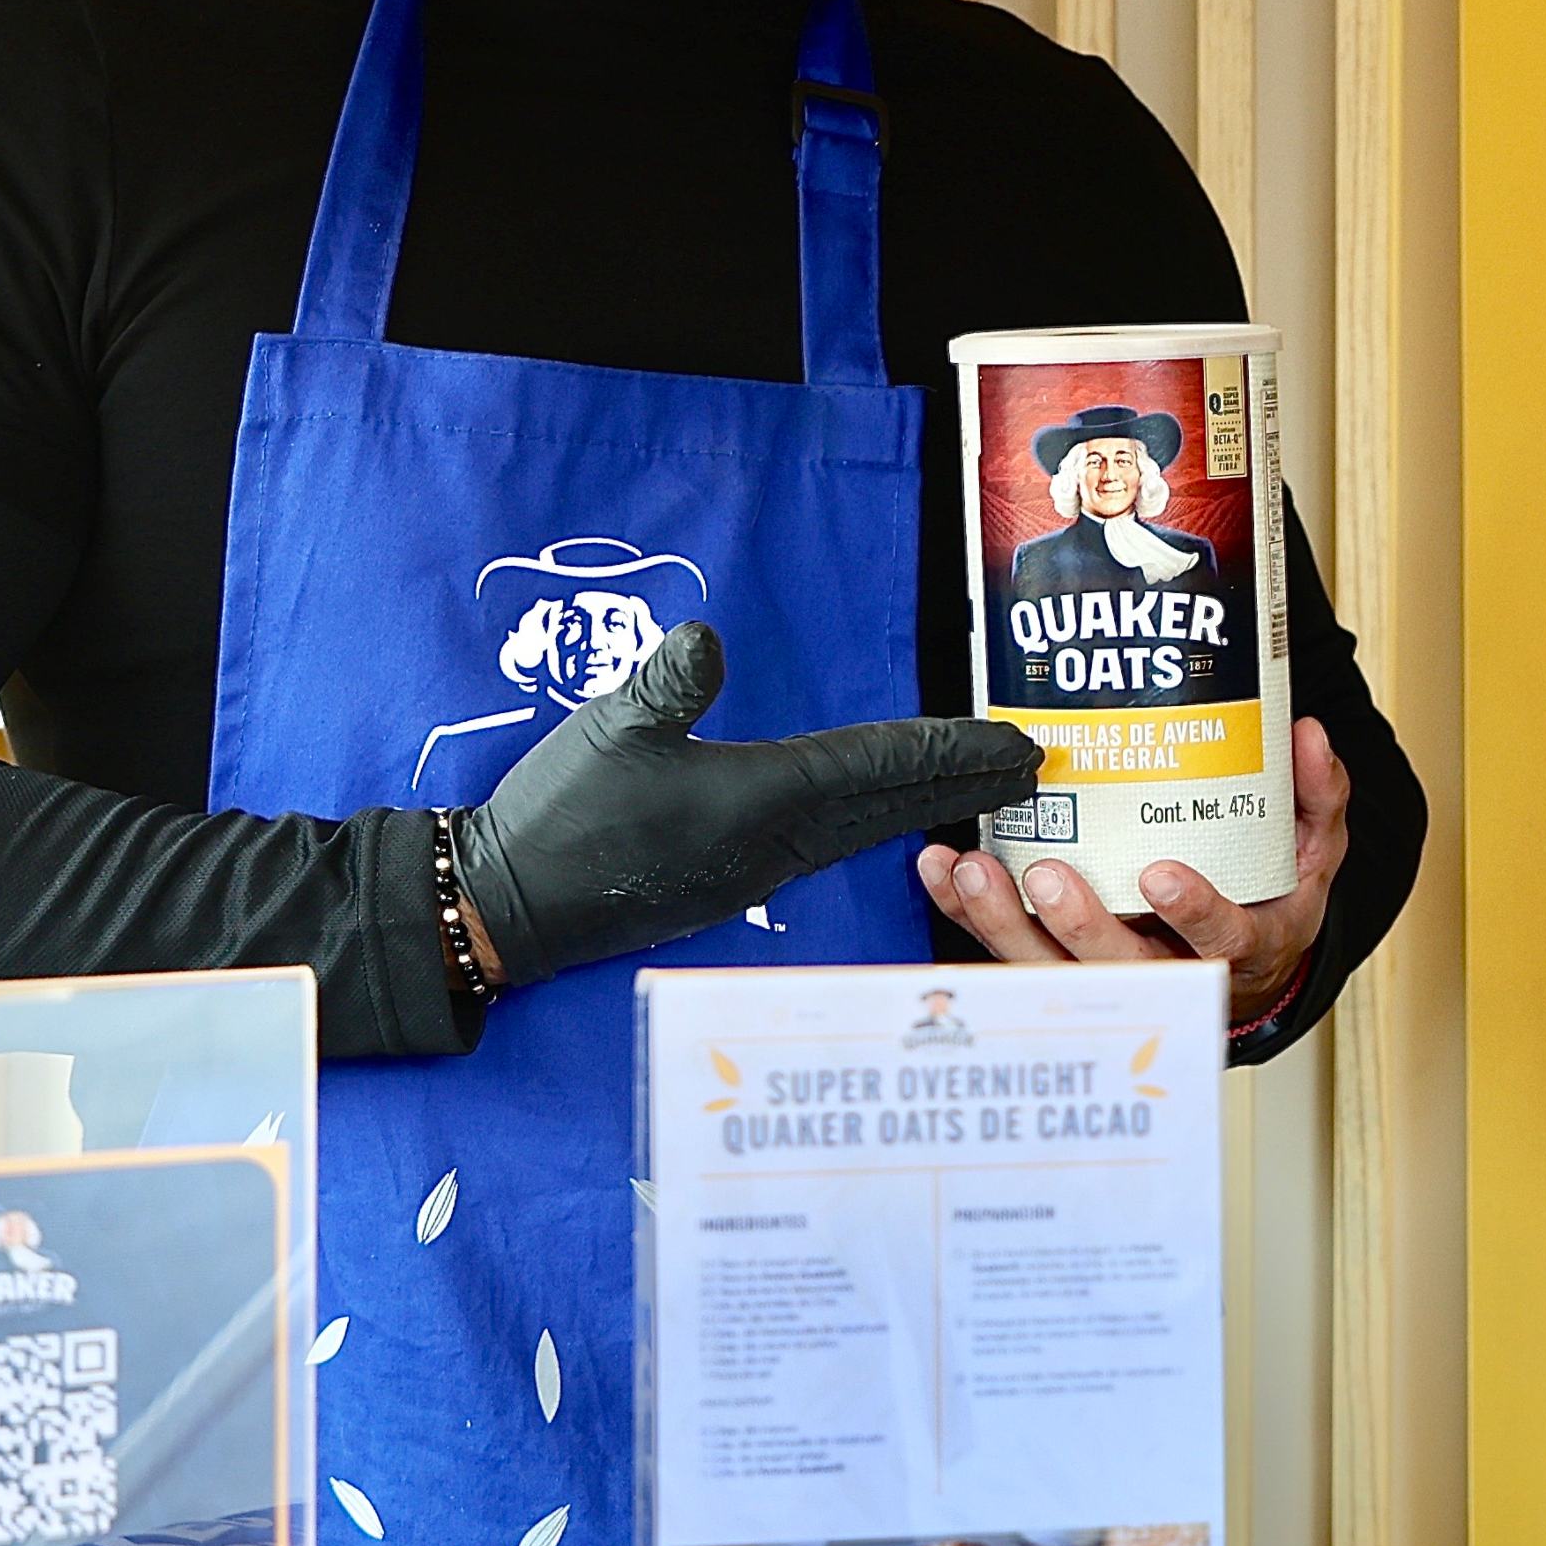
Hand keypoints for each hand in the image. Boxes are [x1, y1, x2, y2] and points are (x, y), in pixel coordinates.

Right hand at [445, 621, 1046, 986]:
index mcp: (762, 800)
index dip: (952, 750)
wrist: (513, 906)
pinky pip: (831, 844)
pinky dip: (876, 823)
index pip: (881, 765)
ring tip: (977, 786)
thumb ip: (667, 683)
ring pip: (866, 826)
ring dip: (926, 802)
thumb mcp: (610, 730)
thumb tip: (708, 638)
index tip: (1017, 744)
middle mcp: (777, 842)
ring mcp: (757, 869)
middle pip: (893, 802)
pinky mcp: (733, 882)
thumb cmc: (561, 815)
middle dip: (965, 782)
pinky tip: (882, 817)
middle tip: (1031, 766)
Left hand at [914, 717, 1351, 1029]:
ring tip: (975, 870)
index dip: (1193, 914)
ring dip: (1004, 926)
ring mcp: (1108, 976)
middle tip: (1046, 874)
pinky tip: (943, 872)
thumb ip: (1317, 795)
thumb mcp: (1313, 853)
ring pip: (1049, 971)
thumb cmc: (1271, 902)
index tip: (1162, 874)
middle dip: (1077, 925)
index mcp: (1240, 947)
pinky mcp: (1060, 966)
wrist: (1243, 961)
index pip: (1221, 943)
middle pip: (1118, 969)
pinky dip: (968, 915)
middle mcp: (1170, 973)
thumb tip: (1307, 736)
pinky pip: (1009, 951)